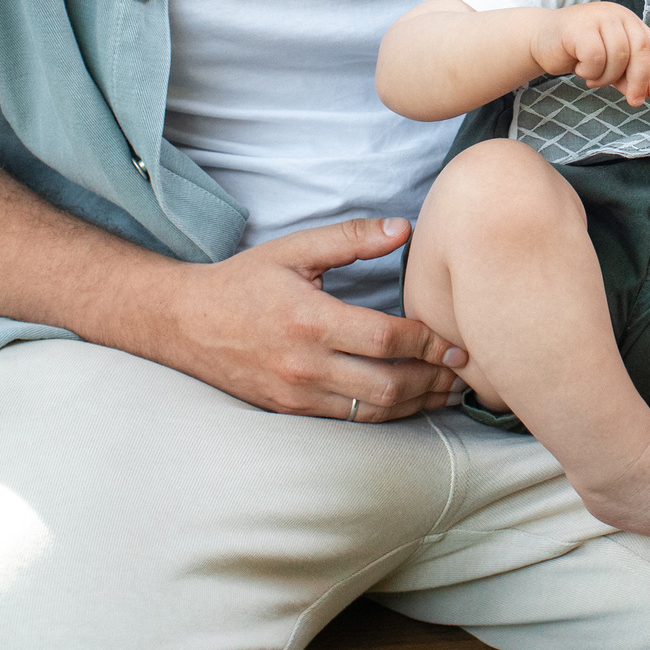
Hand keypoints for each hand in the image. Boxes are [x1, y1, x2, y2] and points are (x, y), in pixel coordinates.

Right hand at [150, 217, 464, 421]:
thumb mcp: (295, 249)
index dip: (428, 342)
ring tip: (447, 392)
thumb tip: (404, 228)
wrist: (185, 323)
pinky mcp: (290, 412)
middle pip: (386, 385)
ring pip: (371, 411)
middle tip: (464, 372)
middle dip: (432, 381)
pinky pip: (348, 421)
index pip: (385, 339)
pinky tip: (409, 403)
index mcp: (310, 320)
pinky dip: (385, 414)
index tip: (455, 341)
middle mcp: (304, 364)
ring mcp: (296, 394)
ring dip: (416, 404)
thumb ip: (351, 239)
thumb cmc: (244, 281)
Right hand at [528, 2, 649, 105]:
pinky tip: (580, 69)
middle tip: (632, 101)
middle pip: (640, 50)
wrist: (541, 39)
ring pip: (618, 56)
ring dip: (607, 77)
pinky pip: (596, 57)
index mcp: (628, 20)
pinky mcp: (579, 26)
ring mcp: (598, 17)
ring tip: (593, 78)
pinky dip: (590, 71)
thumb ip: (629, 75)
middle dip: (639, 80)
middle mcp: (617, 14)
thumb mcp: (610, 63)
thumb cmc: (578, 51)